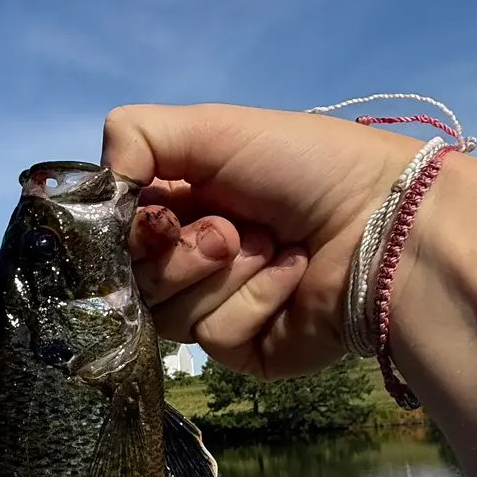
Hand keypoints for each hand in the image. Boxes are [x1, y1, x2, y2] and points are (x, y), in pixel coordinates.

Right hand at [102, 103, 417, 378]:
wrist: (382, 224)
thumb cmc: (302, 167)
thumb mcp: (209, 127)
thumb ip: (133, 138)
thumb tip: (94, 191)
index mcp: (180, 202)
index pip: (114, 230)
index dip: (129, 226)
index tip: (159, 212)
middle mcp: (191, 256)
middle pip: (132, 278)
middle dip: (179, 251)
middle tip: (230, 229)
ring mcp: (216, 306)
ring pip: (166, 313)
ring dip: (222, 273)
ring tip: (272, 246)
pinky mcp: (244, 349)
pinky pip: (214, 337)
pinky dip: (255, 299)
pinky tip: (293, 275)